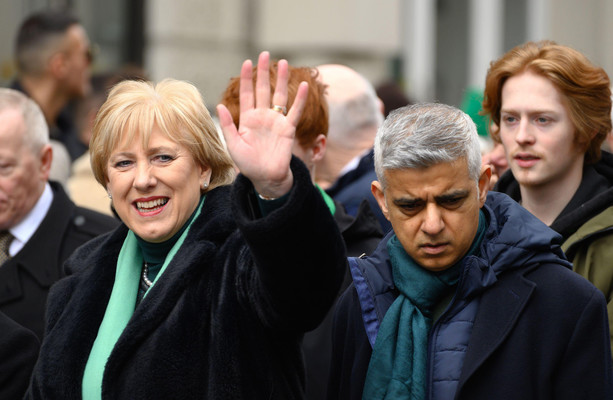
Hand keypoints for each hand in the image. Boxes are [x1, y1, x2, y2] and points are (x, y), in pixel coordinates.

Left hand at [217, 51, 307, 197]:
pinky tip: (304, 86)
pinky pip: (295, 111)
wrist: (265, 177)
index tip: (247, 62)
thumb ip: (227, 125)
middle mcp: (262, 116)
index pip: (247, 93)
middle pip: (263, 89)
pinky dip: (300, 99)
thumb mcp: (233, 145)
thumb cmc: (247, 164)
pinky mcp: (288, 129)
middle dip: (264, 72)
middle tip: (265, 54)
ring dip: (281, 80)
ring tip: (283, 63)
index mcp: (247, 119)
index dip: (246, 78)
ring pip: (280, 95)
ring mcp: (276, 121)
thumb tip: (218, 106)